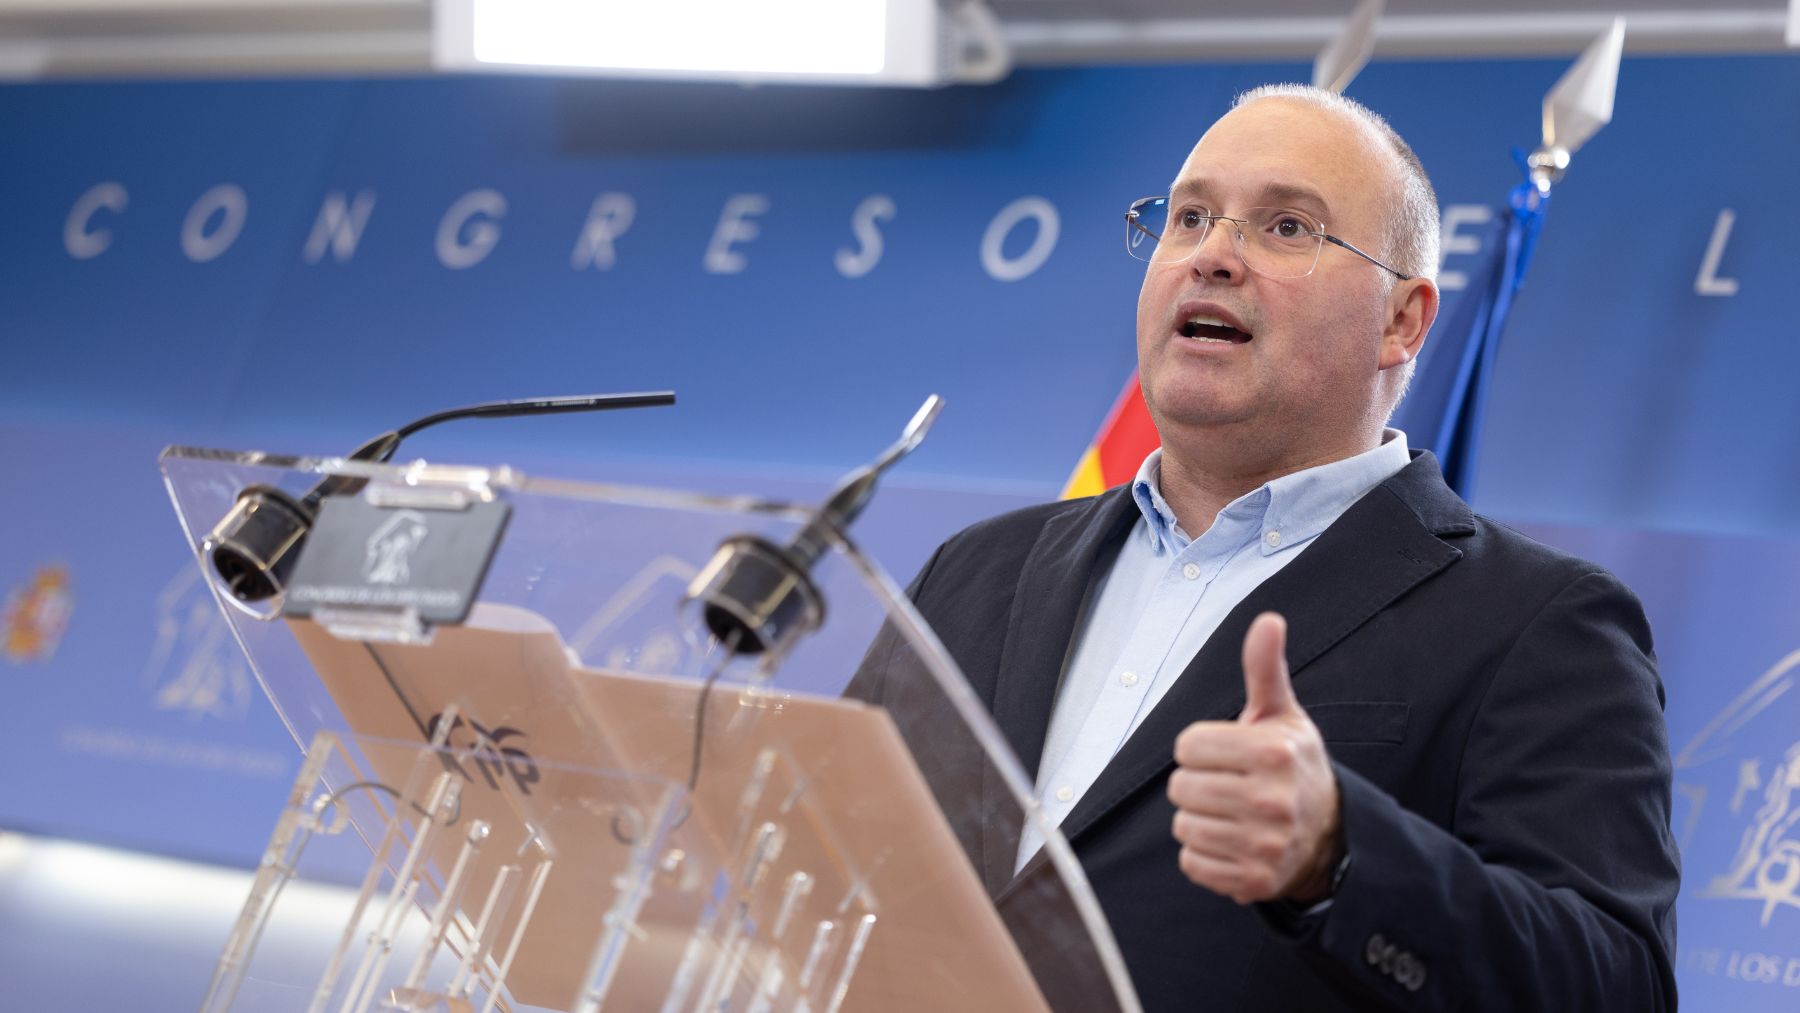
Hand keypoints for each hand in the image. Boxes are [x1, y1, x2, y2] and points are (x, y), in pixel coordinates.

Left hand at [1167, 612, 1342, 903]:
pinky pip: (1192, 863)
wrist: (1330, 835)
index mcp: (1273, 752)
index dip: (1200, 748)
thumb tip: (1268, 620)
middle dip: (1198, 783)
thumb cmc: (1294, 766)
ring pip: (1183, 826)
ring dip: (1199, 819)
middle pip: (1180, 787)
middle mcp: (1271, 800)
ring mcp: (1264, 845)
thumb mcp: (1282, 715)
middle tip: (1228, 784)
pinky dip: (1204, 854)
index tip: (1227, 753)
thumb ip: (1265, 669)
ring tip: (1231, 813)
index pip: (1187, 746)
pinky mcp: (1254, 880)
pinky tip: (1231, 841)